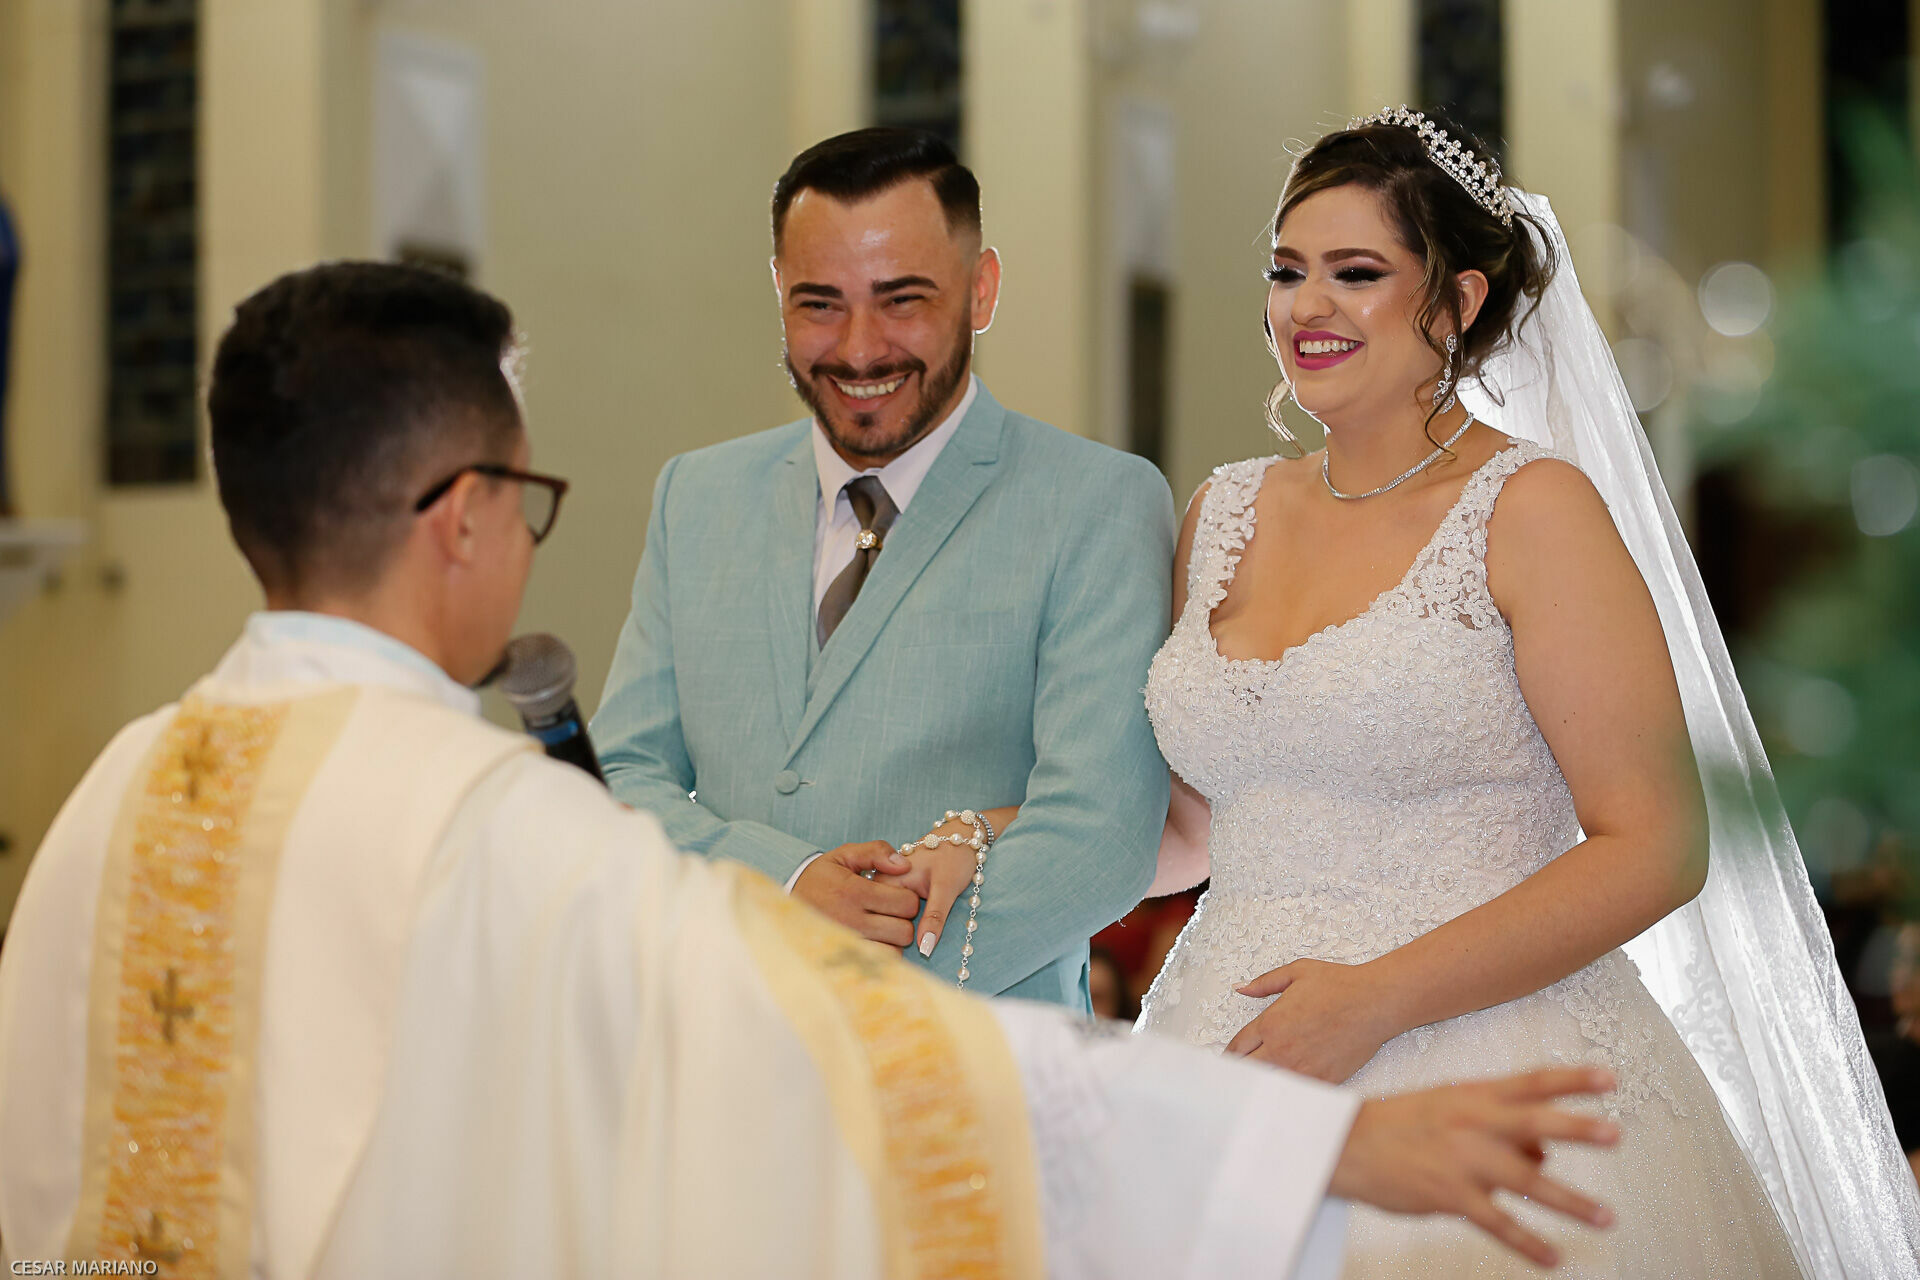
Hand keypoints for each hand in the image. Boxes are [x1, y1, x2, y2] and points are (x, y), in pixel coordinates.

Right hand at [792, 841, 918, 949]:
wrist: (782, 907)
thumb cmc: (820, 879)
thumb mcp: (843, 855)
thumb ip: (876, 852)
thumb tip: (905, 865)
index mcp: (854, 891)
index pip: (906, 903)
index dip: (906, 898)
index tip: (894, 896)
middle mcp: (852, 920)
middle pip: (904, 930)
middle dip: (902, 920)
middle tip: (888, 913)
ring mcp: (848, 944)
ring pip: (894, 950)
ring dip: (893, 940)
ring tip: (879, 927)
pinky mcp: (843, 960)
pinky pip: (878, 964)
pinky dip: (882, 955)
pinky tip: (873, 941)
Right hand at [882, 818, 980, 957]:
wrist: (962, 837)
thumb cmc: (954, 856)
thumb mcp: (947, 888)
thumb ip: (935, 918)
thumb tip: (924, 949)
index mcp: (886, 878)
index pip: (884, 919)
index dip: (906, 921)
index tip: (925, 899)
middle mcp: (877, 883)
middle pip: (883, 923)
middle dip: (905, 922)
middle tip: (926, 896)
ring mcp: (881, 888)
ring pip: (886, 922)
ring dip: (902, 921)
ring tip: (922, 897)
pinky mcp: (887, 892)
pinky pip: (889, 915)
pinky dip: (901, 918)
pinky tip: (913, 906)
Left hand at [1225, 958, 1401, 1082]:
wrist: (1375, 1002)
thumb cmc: (1340, 985)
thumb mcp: (1296, 973)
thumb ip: (1264, 983)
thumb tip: (1240, 988)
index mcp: (1270, 1024)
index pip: (1238, 1048)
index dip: (1230, 1055)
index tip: (1228, 1060)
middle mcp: (1282, 1050)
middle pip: (1248, 1071)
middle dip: (1241, 1073)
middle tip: (1236, 1077)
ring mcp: (1302, 1069)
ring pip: (1271, 1085)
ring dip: (1264, 1084)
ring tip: (1257, 1088)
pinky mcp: (1323, 1081)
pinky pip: (1299, 1093)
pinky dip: (1291, 1093)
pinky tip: (1288, 1093)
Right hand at [1330, 1067, 1620, 1269]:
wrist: (1345, 1145)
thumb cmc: (1401, 1126)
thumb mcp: (1450, 1111)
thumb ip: (1500, 1128)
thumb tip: (1545, 1154)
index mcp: (1473, 1095)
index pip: (1531, 1081)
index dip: (1571, 1079)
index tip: (1609, 1079)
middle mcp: (1471, 1122)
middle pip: (1534, 1122)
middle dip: (1577, 1128)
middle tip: (1615, 1134)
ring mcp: (1461, 1159)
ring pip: (1526, 1180)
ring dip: (1569, 1200)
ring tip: (1604, 1216)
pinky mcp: (1449, 1195)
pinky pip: (1498, 1224)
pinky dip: (1528, 1243)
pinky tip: (1553, 1257)